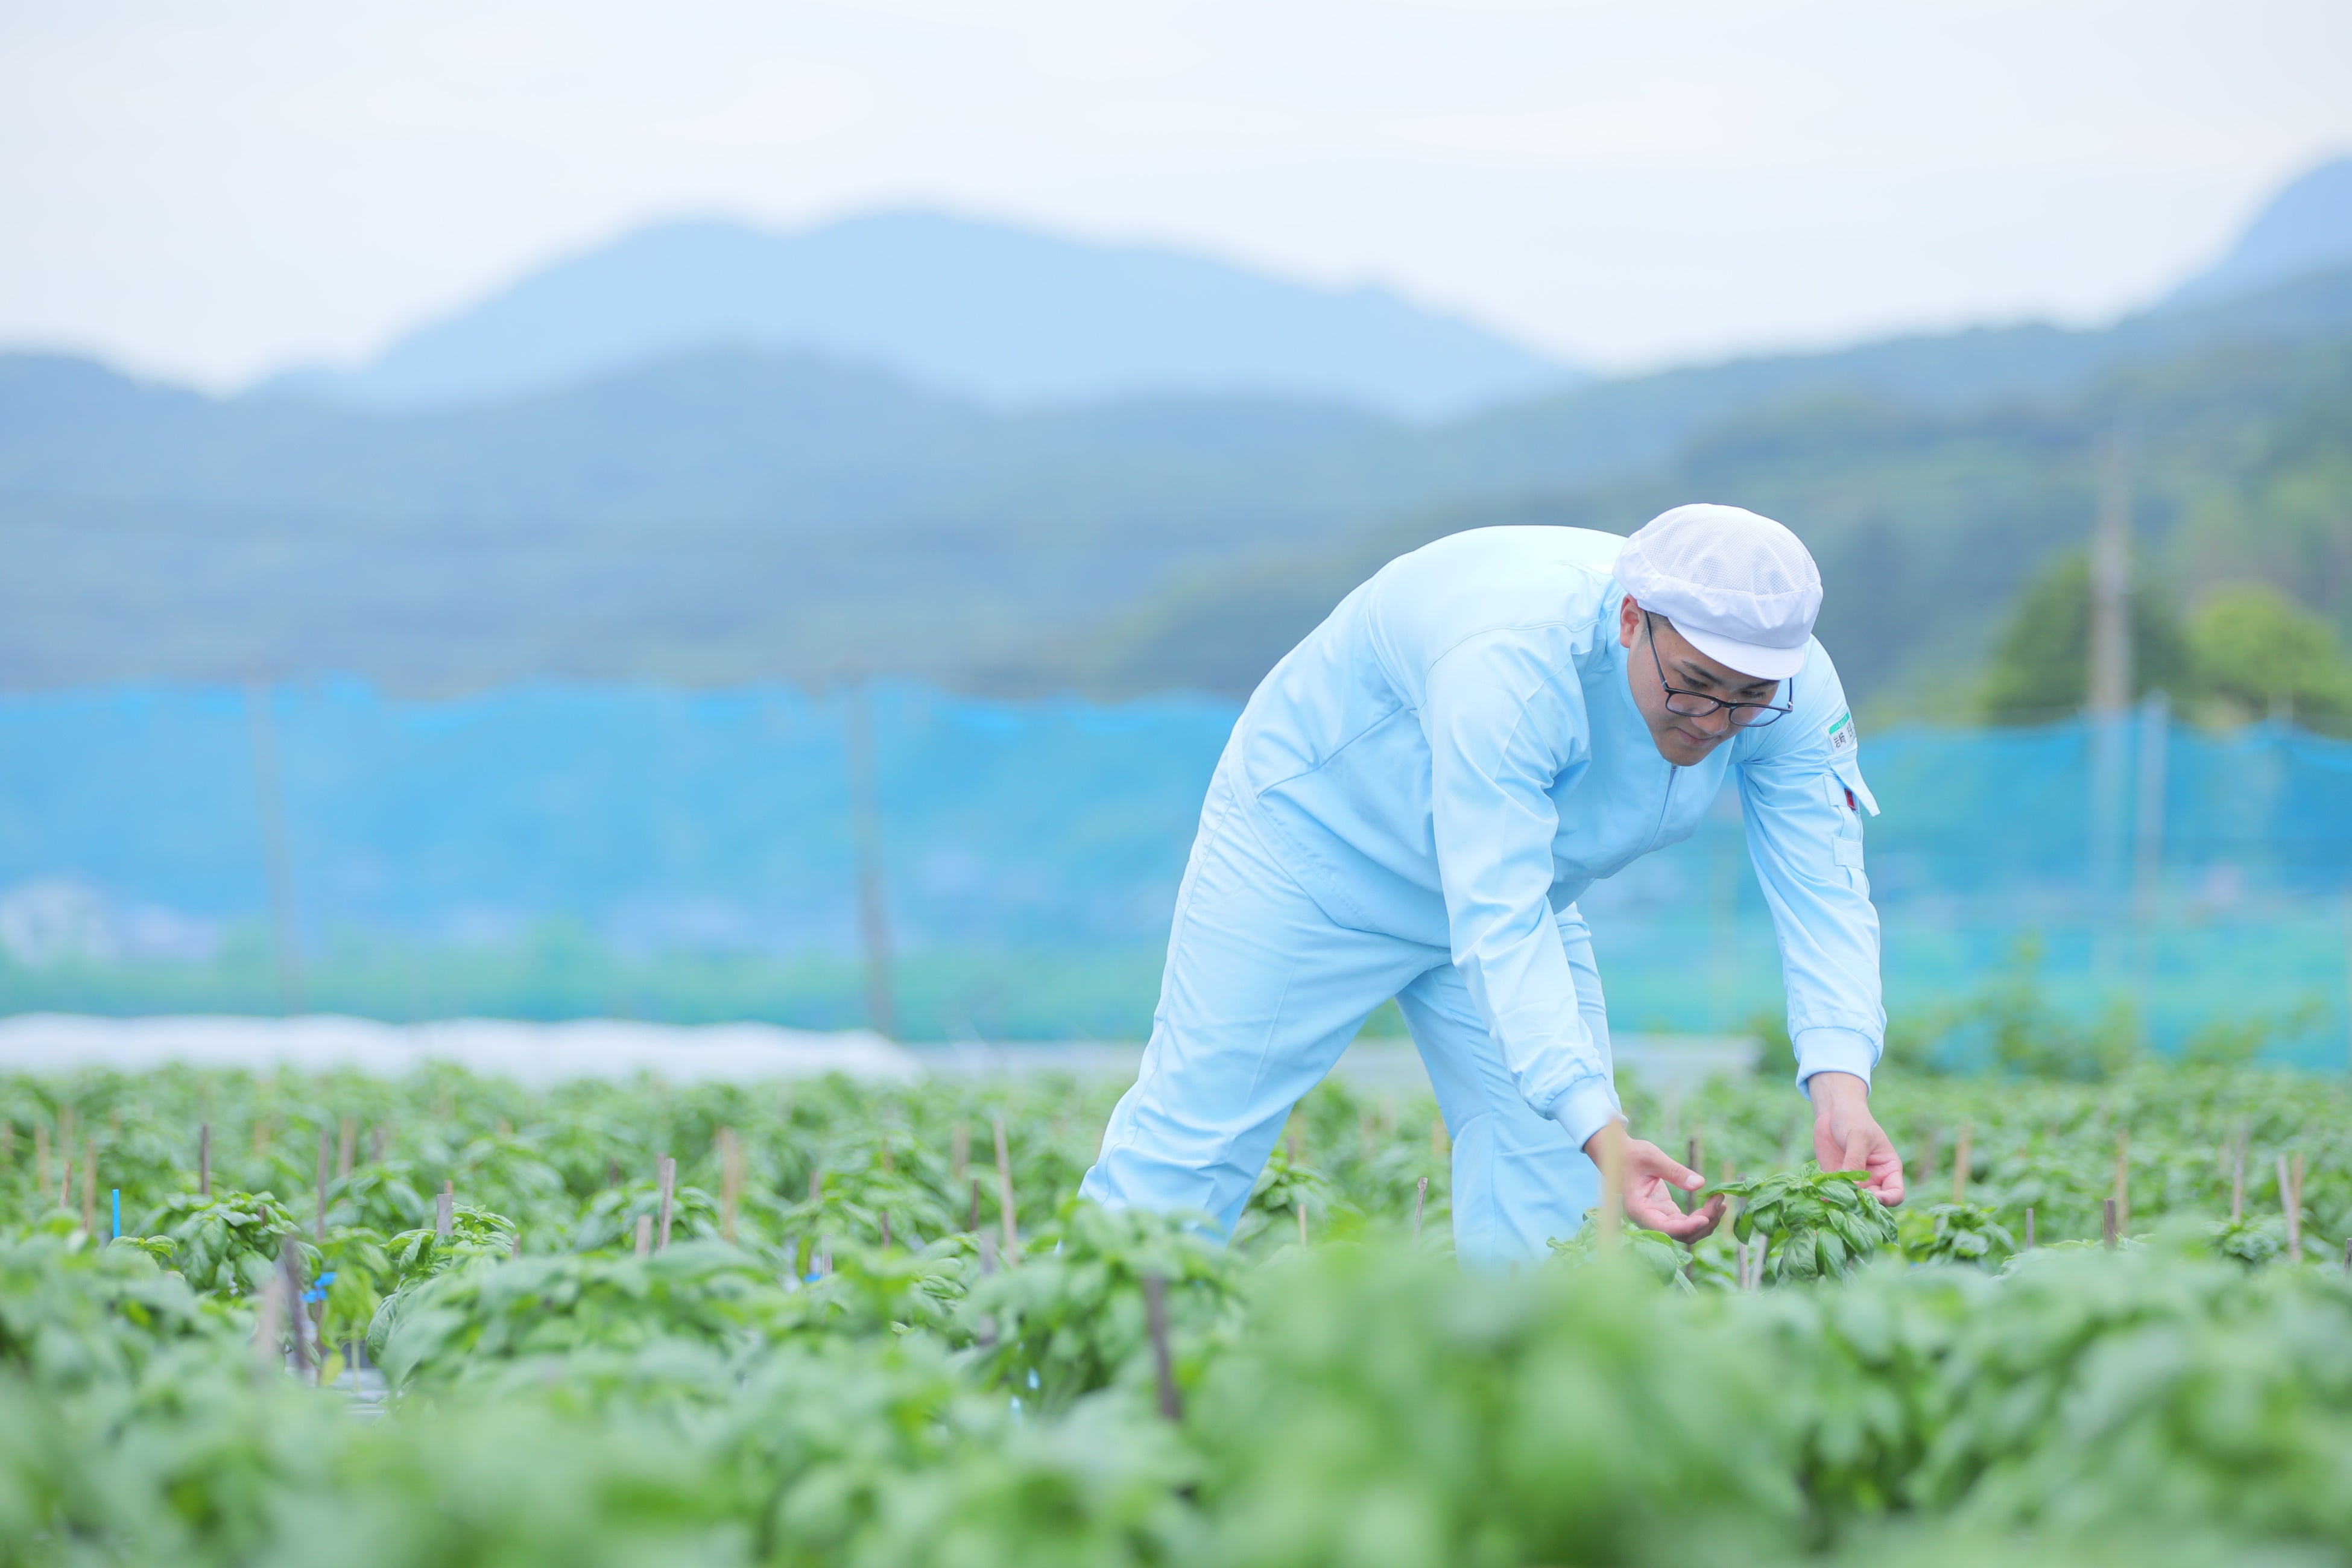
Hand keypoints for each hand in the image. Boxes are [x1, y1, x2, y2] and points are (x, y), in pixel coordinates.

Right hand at [1583, 1126, 1723, 1240]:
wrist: (1620, 1154)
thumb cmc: (1631, 1154)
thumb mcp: (1652, 1158)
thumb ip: (1675, 1171)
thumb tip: (1700, 1184)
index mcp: (1639, 1210)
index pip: (1665, 1228)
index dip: (1687, 1227)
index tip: (1705, 1217)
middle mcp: (1648, 1220)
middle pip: (1680, 1234)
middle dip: (1703, 1222)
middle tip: (1719, 1202)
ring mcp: (1657, 1217)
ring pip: (1686, 1232)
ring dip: (1706, 1222)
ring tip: (1721, 1203)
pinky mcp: (1666, 1212)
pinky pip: (1687, 1222)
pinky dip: (1702, 1216)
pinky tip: (1715, 1204)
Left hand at [1807, 1071, 1904, 1204]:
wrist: (1833, 1112)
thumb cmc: (1854, 1120)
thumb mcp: (1858, 1138)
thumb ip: (1856, 1162)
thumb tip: (1853, 1188)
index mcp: (1888, 1170)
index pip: (1895, 1194)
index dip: (1888, 1200)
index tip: (1873, 1198)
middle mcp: (1874, 1180)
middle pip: (1874, 1202)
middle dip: (1863, 1204)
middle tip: (1849, 1200)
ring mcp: (1854, 1182)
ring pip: (1853, 1202)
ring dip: (1844, 1204)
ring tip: (1833, 1201)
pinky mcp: (1835, 1180)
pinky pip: (1833, 1195)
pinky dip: (1828, 1199)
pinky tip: (1820, 1198)